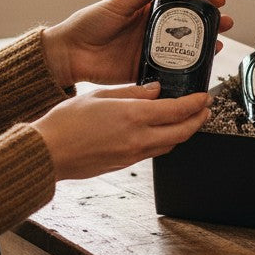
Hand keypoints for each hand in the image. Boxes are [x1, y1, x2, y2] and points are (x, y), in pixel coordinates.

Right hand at [32, 82, 211, 179]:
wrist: (48, 153)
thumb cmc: (66, 122)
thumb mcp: (100, 95)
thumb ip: (132, 92)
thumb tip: (156, 90)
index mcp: (133, 116)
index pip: (177, 110)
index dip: (196, 104)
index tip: (204, 97)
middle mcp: (138, 138)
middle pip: (182, 132)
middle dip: (199, 120)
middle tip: (206, 109)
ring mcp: (133, 154)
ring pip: (171, 144)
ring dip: (185, 132)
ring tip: (189, 119)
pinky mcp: (126, 164)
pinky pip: (155, 151)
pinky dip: (166, 140)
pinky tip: (163, 131)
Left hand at [40, 0, 232, 87]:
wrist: (69, 53)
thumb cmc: (88, 24)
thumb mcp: (118, 4)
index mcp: (147, 11)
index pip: (181, 4)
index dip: (201, 1)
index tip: (218, 0)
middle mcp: (153, 31)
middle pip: (189, 27)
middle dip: (210, 24)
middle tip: (226, 23)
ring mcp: (151, 51)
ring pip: (184, 49)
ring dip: (203, 47)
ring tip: (217, 44)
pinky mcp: (145, 70)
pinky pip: (169, 71)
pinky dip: (185, 71)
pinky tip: (199, 69)